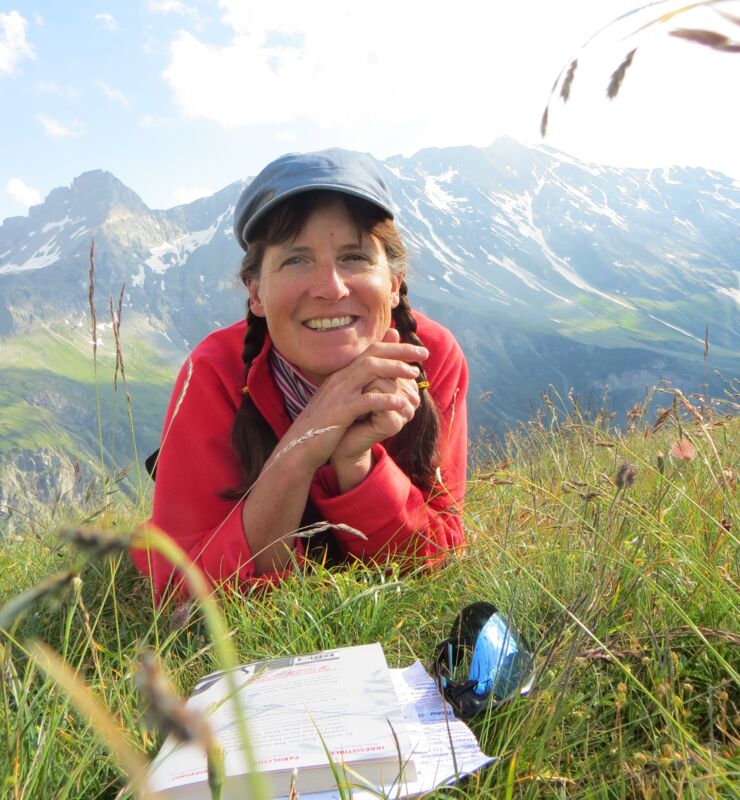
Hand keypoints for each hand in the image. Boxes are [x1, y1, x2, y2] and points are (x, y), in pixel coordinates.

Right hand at [275, 330, 427, 475]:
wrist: (300, 445)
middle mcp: (340, 378)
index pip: (371, 350)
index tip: (417, 352)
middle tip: (423, 356)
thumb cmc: (325, 425)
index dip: (396, 347)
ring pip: (369, 369)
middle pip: (373, 354)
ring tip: (413, 375)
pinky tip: (401, 403)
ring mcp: (339, 393)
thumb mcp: (342, 401)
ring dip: (394, 369)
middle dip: (400, 352)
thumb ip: (361, 387)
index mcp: (342, 375)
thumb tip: (381, 378)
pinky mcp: (339, 412)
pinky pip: (365, 400)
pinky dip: (385, 399)